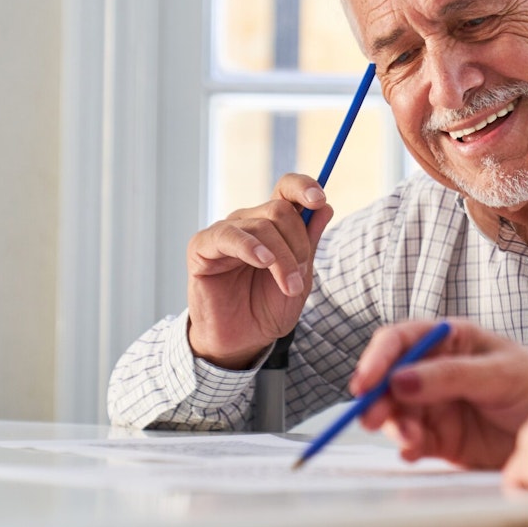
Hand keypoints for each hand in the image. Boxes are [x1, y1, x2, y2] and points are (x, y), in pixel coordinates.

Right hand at [185, 174, 334, 368]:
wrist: (242, 340)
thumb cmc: (268, 307)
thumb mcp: (300, 276)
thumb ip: (310, 241)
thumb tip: (325, 206)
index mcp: (273, 223)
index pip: (286, 188)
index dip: (304, 186)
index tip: (320, 200)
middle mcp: (248, 221)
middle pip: (279, 210)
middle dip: (298, 243)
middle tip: (299, 278)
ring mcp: (225, 232)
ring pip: (261, 225)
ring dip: (282, 258)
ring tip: (289, 286)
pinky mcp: (202, 248)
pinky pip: (228, 236)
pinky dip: (250, 247)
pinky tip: (263, 261)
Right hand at [352, 319, 527, 468]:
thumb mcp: (501, 373)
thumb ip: (451, 375)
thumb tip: (401, 378)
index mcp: (450, 341)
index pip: (401, 341)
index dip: (377, 359)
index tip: (364, 382)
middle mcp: (436, 371)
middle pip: (390, 380)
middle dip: (377, 398)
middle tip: (374, 418)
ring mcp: (438, 406)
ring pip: (397, 413)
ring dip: (396, 425)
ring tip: (413, 439)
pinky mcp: (443, 439)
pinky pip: (414, 441)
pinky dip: (409, 447)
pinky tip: (416, 450)